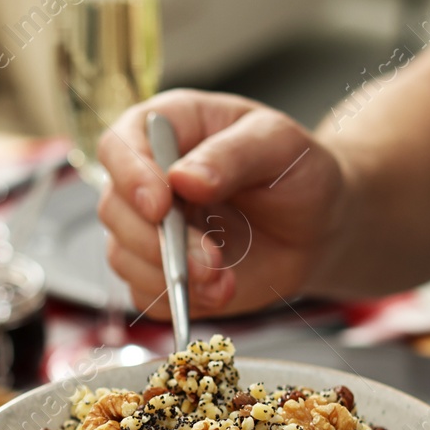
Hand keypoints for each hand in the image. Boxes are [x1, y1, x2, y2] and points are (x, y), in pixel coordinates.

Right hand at [94, 89, 348, 320]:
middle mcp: (149, 177)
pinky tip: (220, 292)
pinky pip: (145, 293)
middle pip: (115, 209)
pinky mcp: (159, 271)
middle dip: (158, 242)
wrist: (315, 227)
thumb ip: (233, 155)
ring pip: (123, 256)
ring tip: (223, 279)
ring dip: (170, 276)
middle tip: (211, 259)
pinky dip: (179, 301)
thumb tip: (183, 178)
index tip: (160, 205)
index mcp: (170, 128)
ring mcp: (149, 228)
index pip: (119, 145)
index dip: (130, 175)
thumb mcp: (279, 146)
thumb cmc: (295, 172)